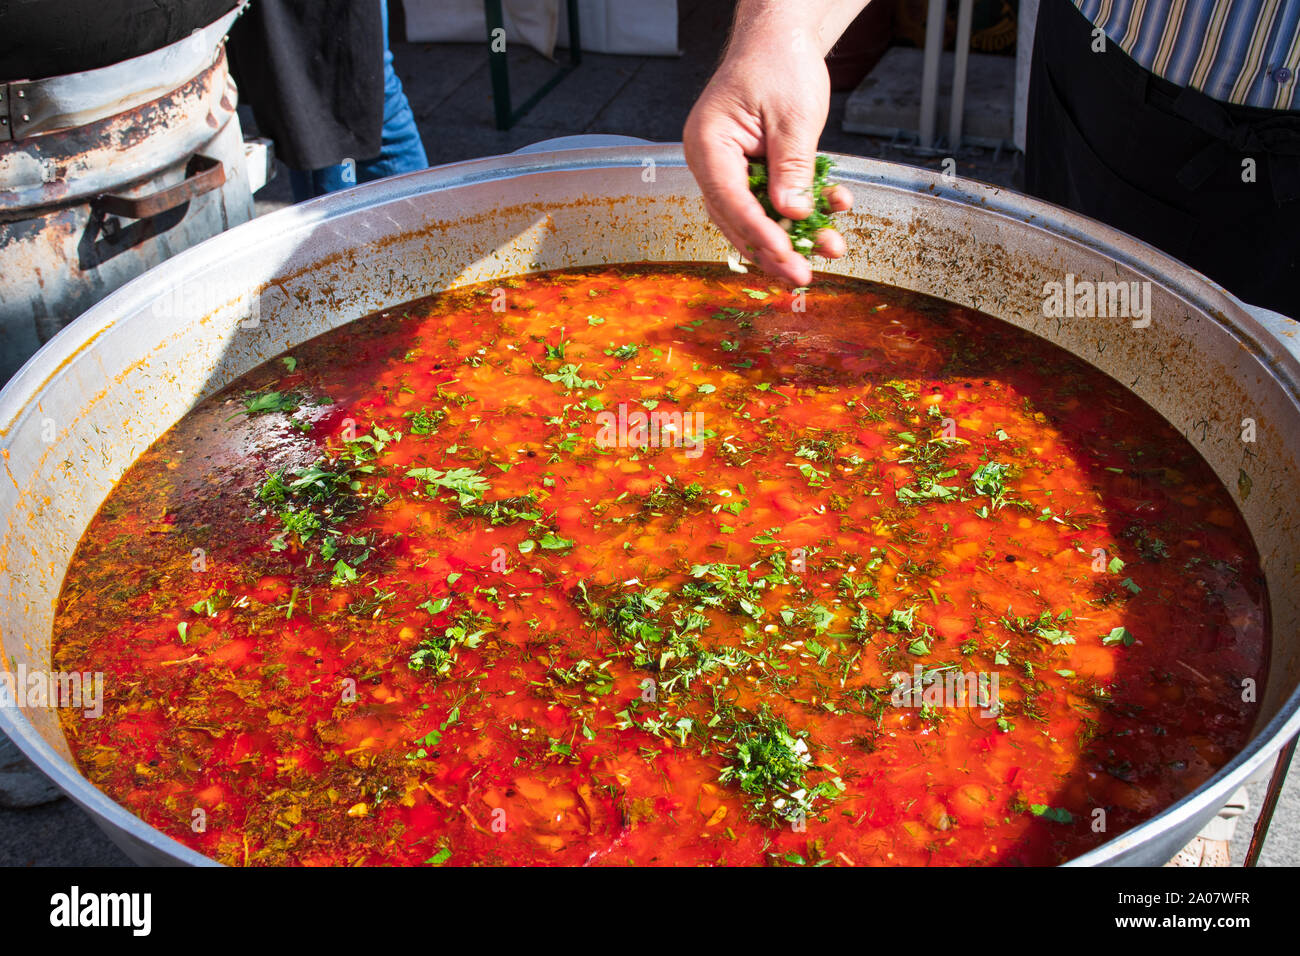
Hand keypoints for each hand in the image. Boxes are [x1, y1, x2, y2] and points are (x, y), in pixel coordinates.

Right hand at [684, 20, 853, 285]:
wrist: (781, 38)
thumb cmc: (779, 63)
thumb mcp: (793, 117)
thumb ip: (792, 168)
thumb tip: (793, 214)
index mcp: (708, 146)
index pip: (731, 202)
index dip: (761, 235)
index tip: (788, 259)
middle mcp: (712, 163)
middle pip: (739, 220)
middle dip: (776, 249)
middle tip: (803, 275)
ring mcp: (730, 168)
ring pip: (757, 217)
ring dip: (794, 235)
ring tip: (829, 248)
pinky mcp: (752, 170)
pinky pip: (773, 200)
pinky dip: (803, 209)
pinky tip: (834, 211)